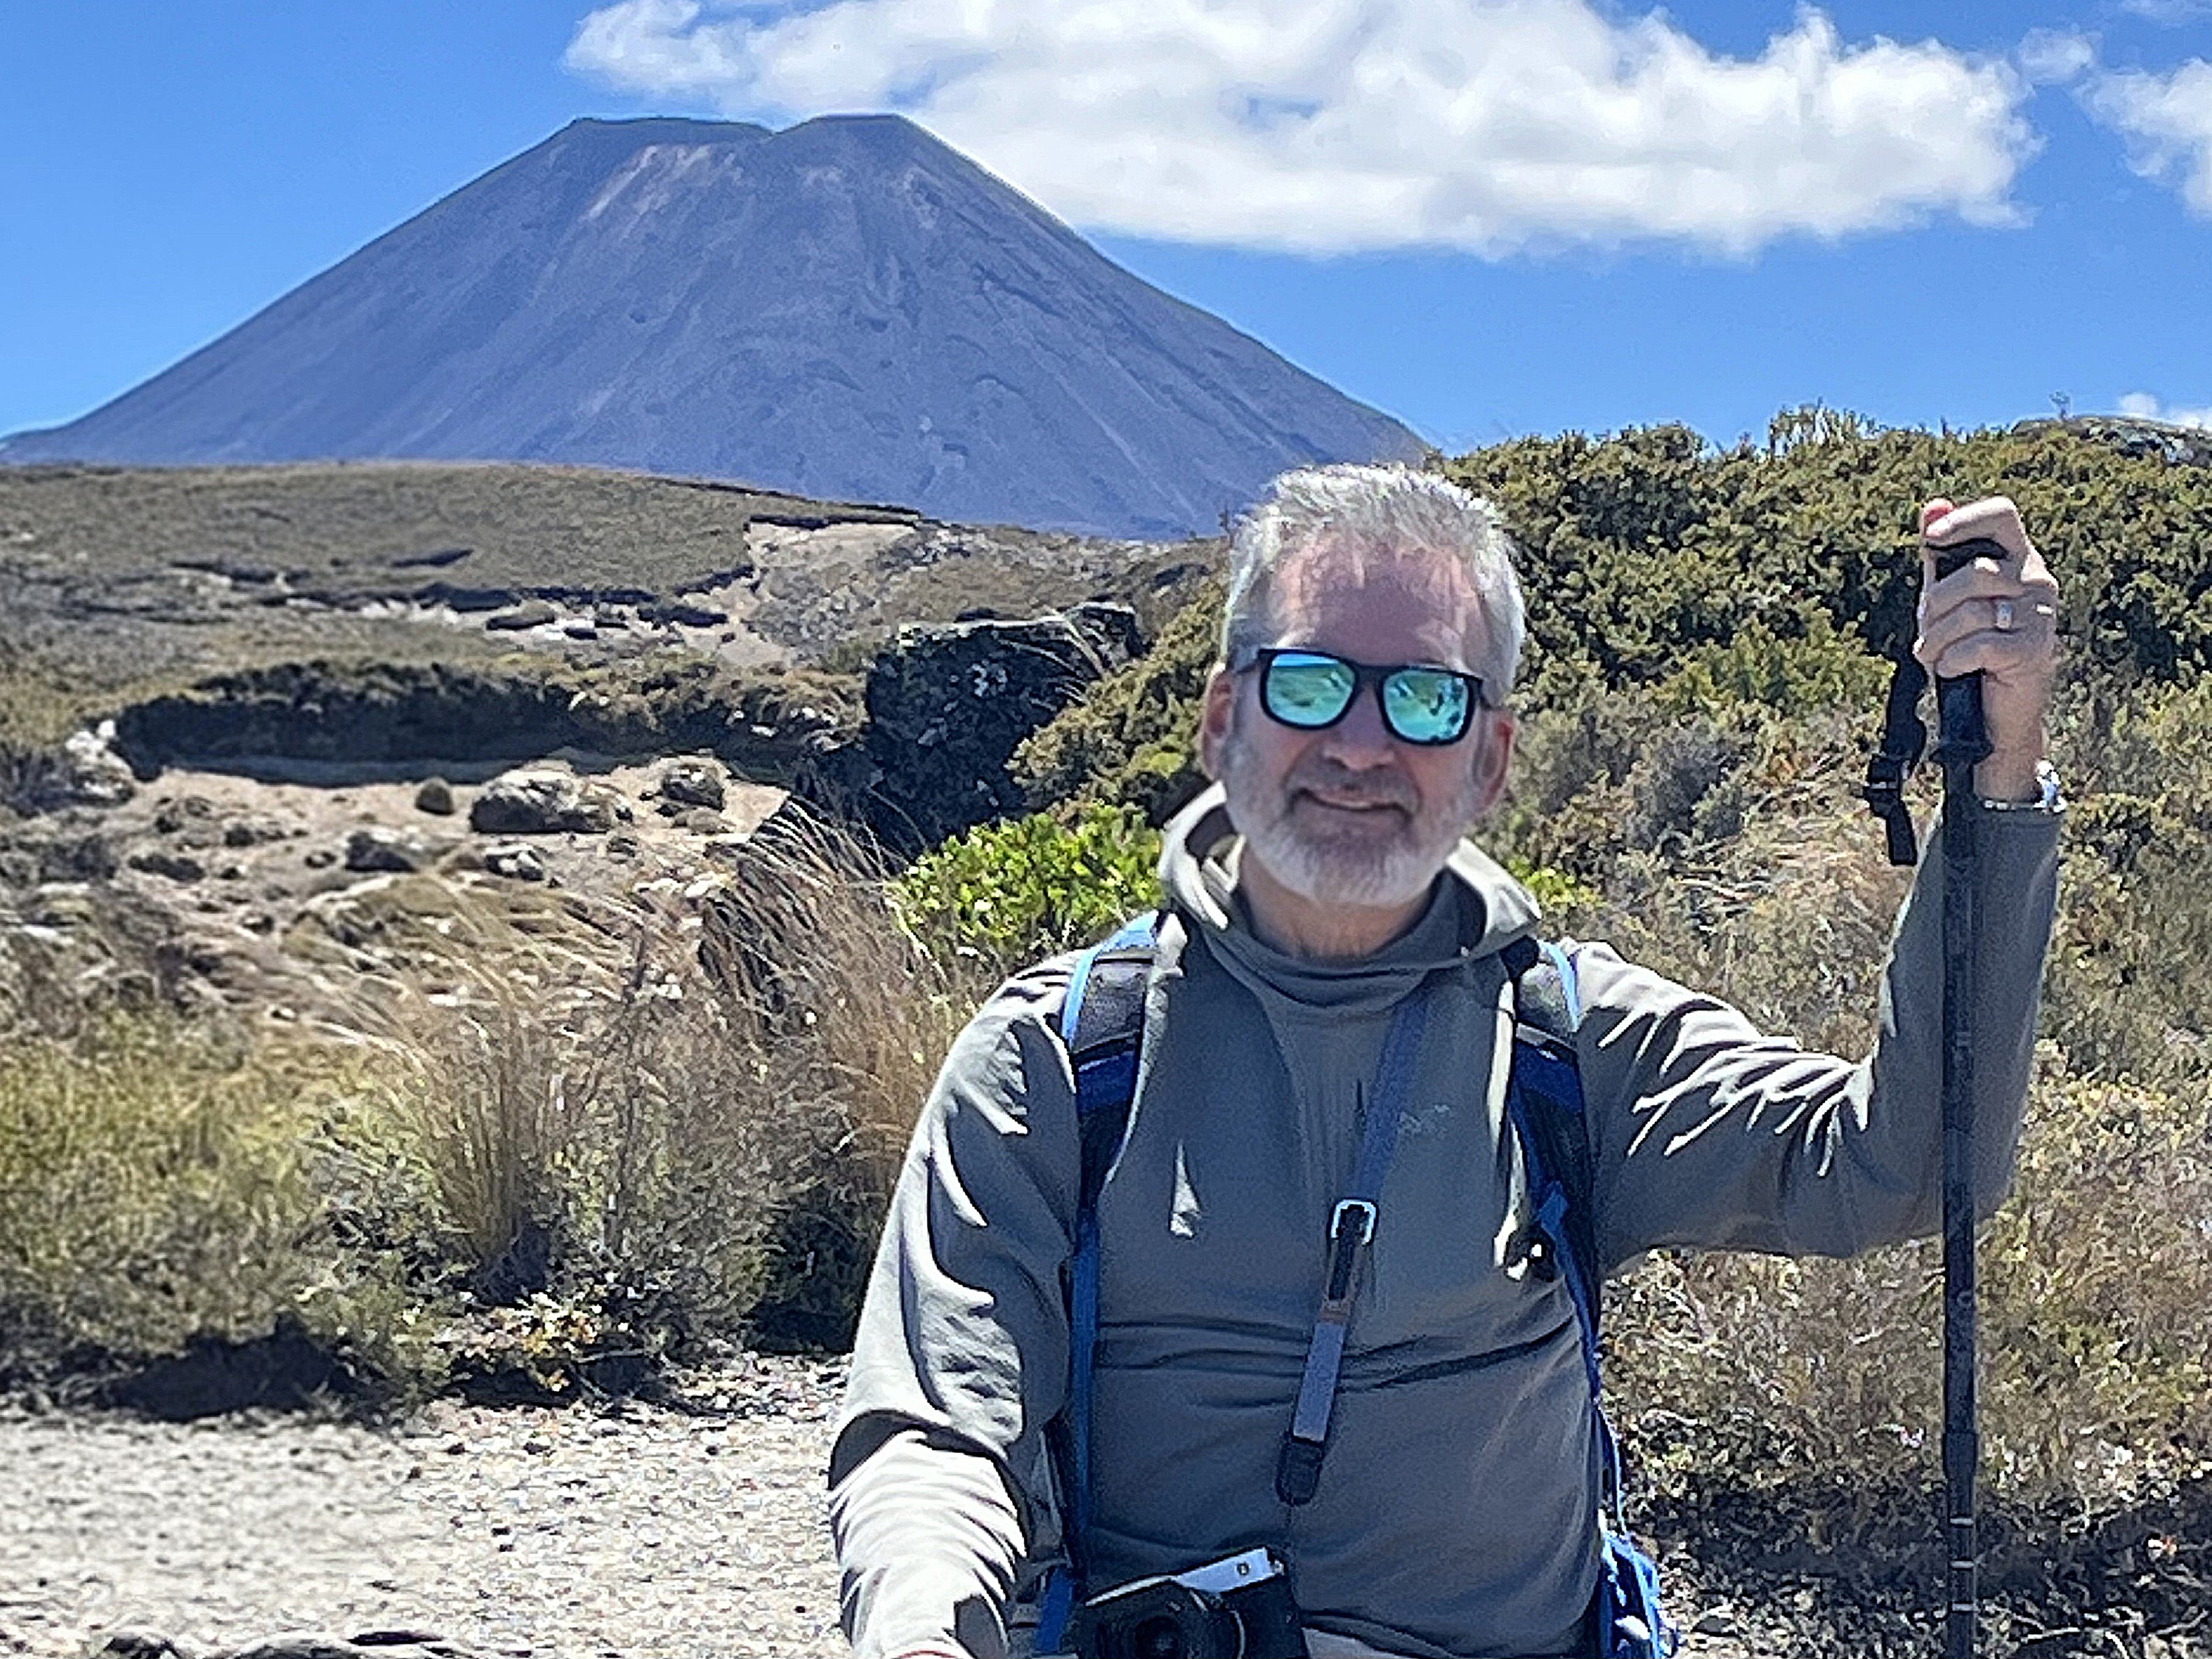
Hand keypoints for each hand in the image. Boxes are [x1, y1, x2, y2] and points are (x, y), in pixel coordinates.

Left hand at [1914, 496, 2058, 801]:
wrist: (1995, 710)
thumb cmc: (1971, 647)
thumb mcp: (1949, 599)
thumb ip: (1941, 557)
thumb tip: (1932, 505)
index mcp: (2017, 559)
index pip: (2002, 515)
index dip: (1966, 519)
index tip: (1931, 537)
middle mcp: (2036, 581)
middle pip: (1976, 570)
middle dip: (1936, 603)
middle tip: (1926, 629)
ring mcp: (2040, 616)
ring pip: (1972, 611)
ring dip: (1938, 639)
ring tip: (1933, 655)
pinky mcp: (2034, 650)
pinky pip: (1979, 645)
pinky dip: (1951, 661)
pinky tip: (1952, 669)